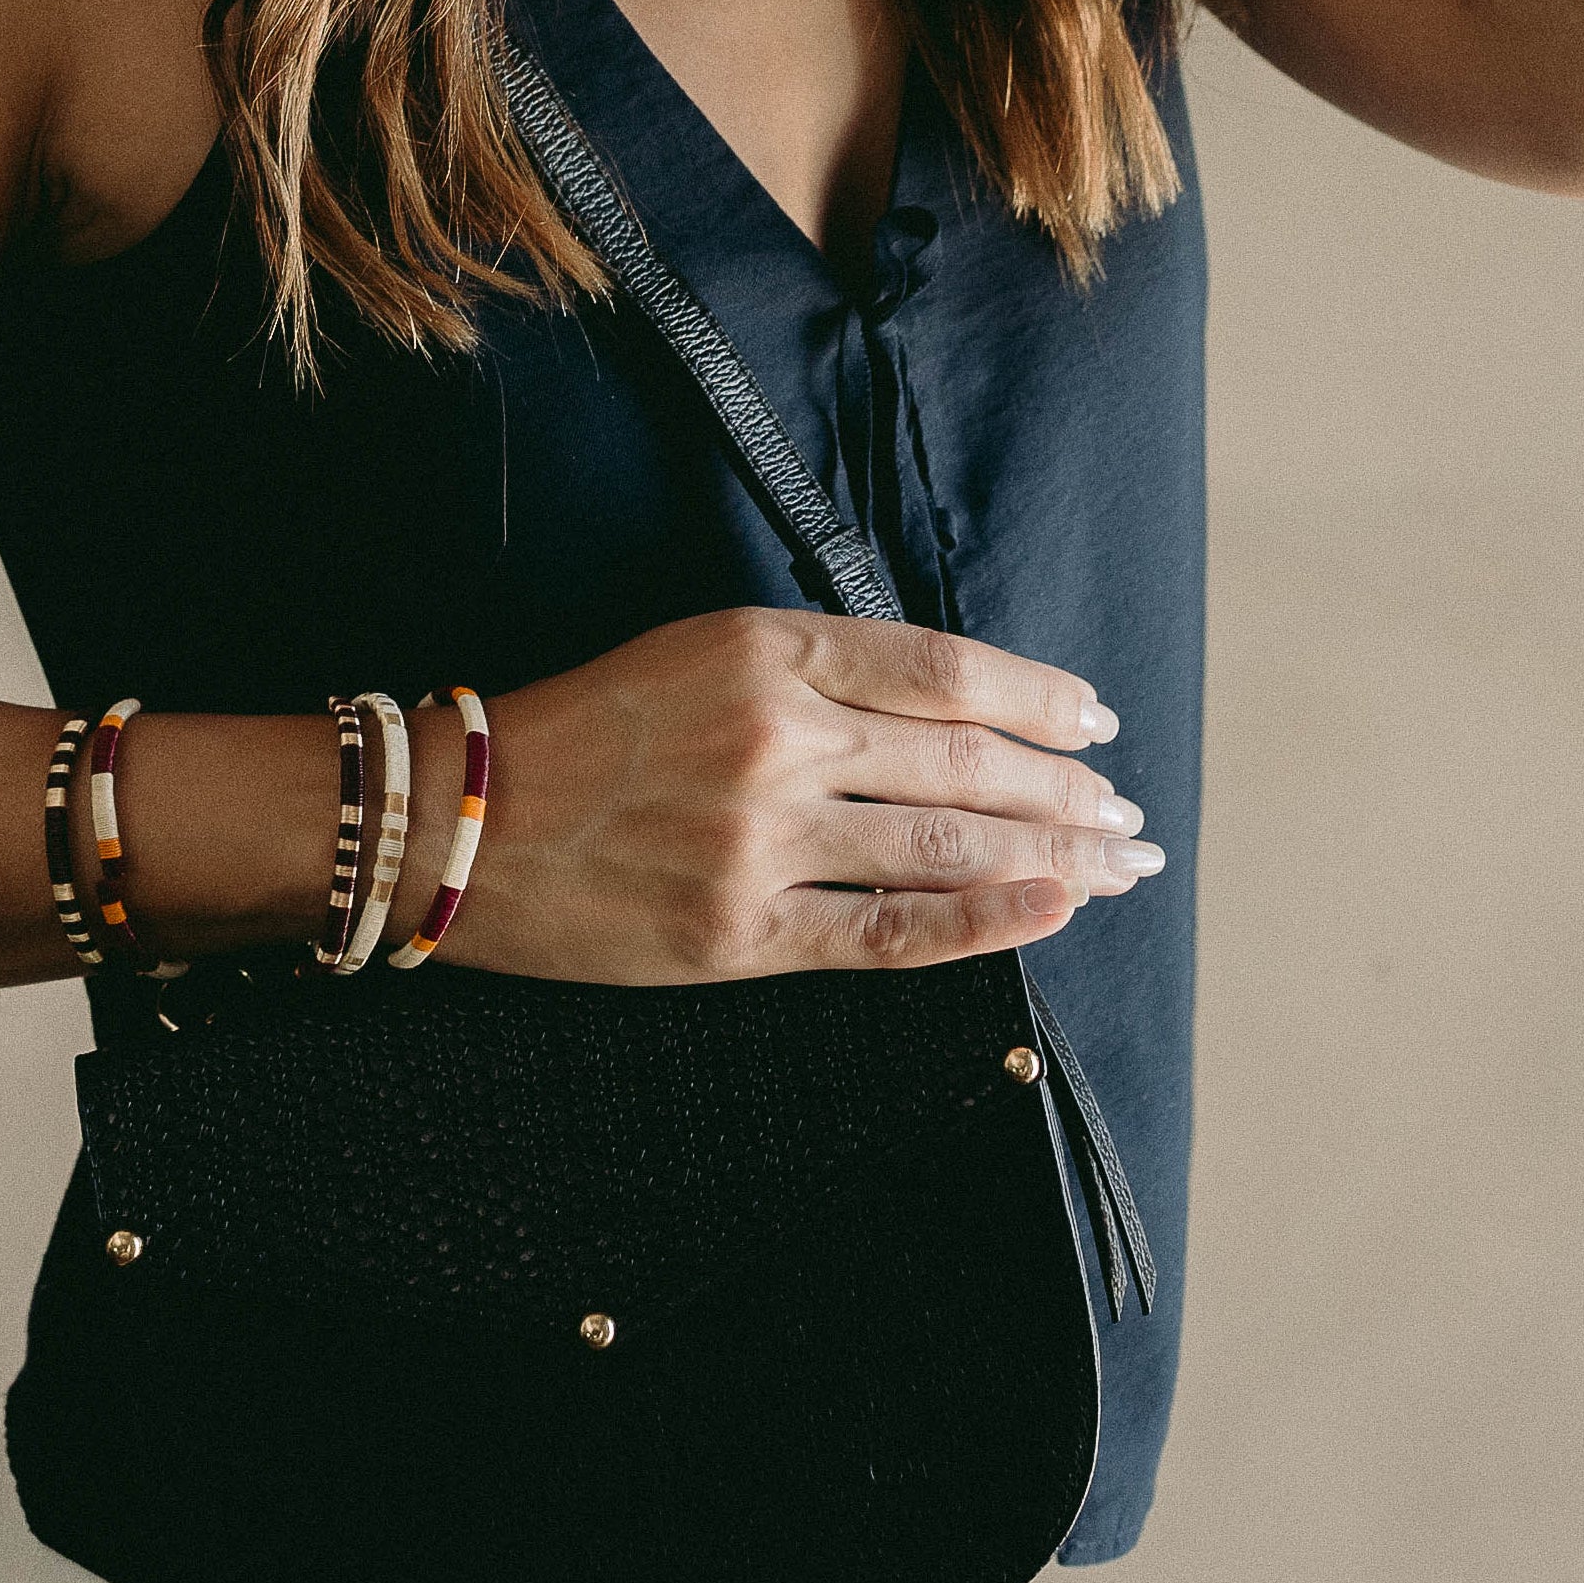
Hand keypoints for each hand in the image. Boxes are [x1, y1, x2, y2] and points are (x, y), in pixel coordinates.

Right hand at [435, 609, 1156, 984]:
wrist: (455, 818)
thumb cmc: (579, 728)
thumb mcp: (696, 650)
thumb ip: (814, 669)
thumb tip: (949, 712)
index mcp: (767, 648)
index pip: (943, 671)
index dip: (1037, 698)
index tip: (1095, 721)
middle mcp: (776, 736)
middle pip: (965, 760)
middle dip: (1068, 789)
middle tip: (1127, 810)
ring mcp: (762, 840)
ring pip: (946, 844)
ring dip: (1055, 856)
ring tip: (1118, 865)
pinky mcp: (740, 933)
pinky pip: (889, 932)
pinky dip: (983, 922)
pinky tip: (1051, 911)